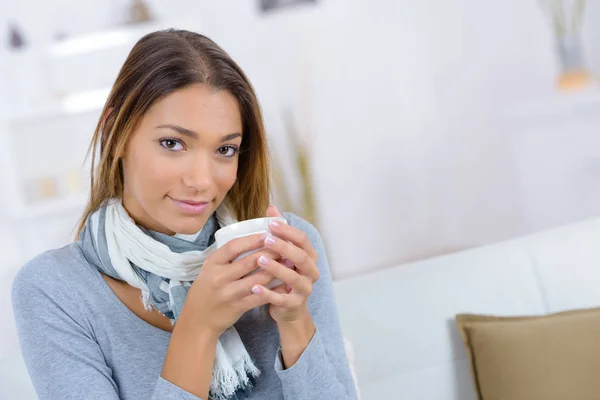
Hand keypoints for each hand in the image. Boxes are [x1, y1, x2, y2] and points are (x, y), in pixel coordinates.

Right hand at [177, 233, 278, 335]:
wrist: (198, 319)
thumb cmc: (207, 289)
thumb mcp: (210, 269)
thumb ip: (227, 257)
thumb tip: (253, 238)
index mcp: (212, 264)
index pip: (233, 246)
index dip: (252, 239)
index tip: (268, 234)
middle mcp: (219, 277)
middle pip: (249, 261)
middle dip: (270, 253)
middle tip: (285, 246)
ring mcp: (229, 294)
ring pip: (258, 279)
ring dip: (276, 270)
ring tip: (288, 262)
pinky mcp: (238, 307)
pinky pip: (260, 296)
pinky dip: (274, 289)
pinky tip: (285, 283)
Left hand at [251, 205, 319, 323]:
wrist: (289, 309)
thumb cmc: (285, 275)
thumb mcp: (285, 254)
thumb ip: (280, 232)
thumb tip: (271, 207)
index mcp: (309, 257)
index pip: (302, 240)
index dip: (288, 231)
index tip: (271, 223)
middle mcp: (311, 272)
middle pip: (301, 257)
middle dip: (283, 247)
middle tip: (265, 238)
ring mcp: (305, 289)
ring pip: (293, 277)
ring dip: (276, 268)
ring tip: (259, 259)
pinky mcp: (294, 304)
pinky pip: (282, 298)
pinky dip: (268, 293)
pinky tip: (254, 287)